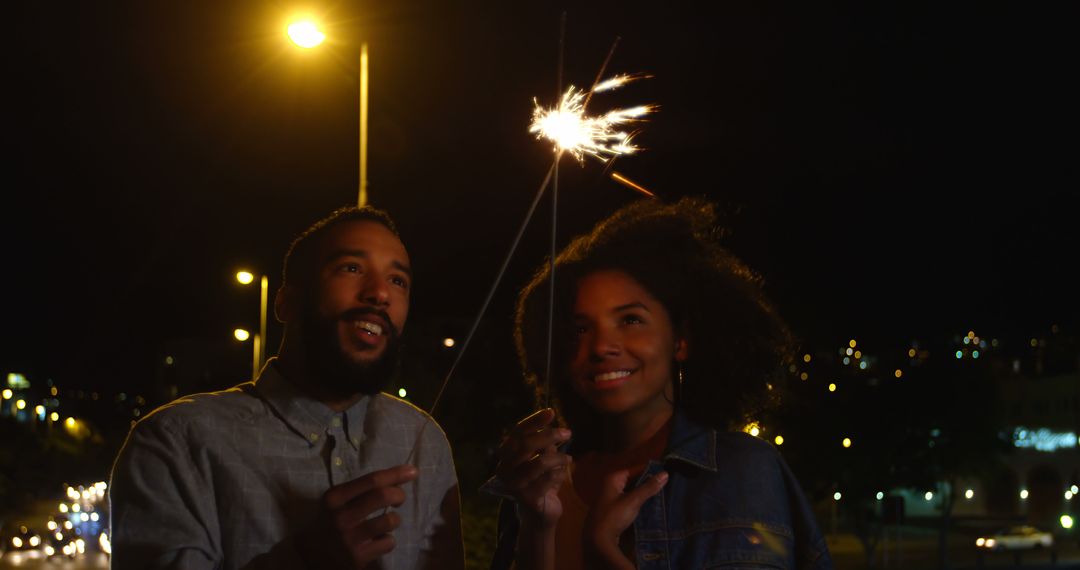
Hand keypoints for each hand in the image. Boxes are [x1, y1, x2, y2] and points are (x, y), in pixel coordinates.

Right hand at [296, 464, 417, 568]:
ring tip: (385, 523)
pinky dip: (387, 541)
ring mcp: (349, 539)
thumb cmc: (329, 523)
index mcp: (335, 498)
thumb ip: (361, 490)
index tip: (413, 471)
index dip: (396, 474)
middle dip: (399, 495)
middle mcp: (341, 517)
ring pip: (389, 521)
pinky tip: (377, 542)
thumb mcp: (337, 502)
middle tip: (399, 499)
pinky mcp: (358, 558)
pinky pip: (388, 542)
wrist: (311, 556)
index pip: (371, 480)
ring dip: (394, 520)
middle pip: (383, 496)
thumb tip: (398, 476)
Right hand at [494, 408, 571, 528]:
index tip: (551, 412)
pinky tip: (563, 475)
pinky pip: (549, 479)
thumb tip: (549, 414)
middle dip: (549, 436)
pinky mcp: (526, 498)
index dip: (533, 421)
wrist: (539, 515)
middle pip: (526, 444)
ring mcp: (513, 485)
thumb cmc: (540, 481)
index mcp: (505, 456)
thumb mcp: (541, 457)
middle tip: (568, 433)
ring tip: (569, 459)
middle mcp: (504, 469)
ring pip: (539, 462)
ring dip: (559, 458)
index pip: (517, 432)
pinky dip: (559, 474)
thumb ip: (544, 440)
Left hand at [584, 469, 668, 569]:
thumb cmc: (614, 516)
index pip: (635, 469)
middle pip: (634, 480)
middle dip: (649, 482)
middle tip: (668, 483)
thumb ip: (648, 487)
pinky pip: (630, 501)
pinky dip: (640, 501)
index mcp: (613, 479)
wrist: (598, 540)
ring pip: (632, 491)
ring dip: (645, 493)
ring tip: (664, 492)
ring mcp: (612, 498)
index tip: (666, 471)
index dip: (650, 470)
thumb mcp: (633, 500)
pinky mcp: (614, 510)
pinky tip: (652, 504)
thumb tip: (665, 474)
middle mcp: (611, 485)